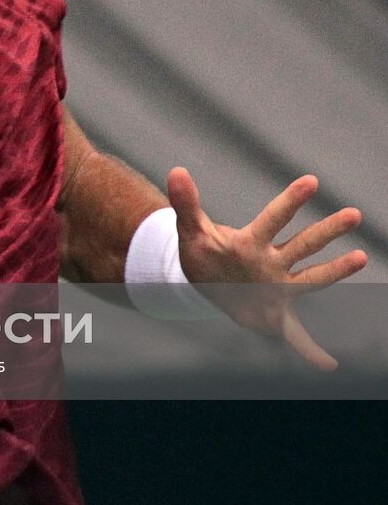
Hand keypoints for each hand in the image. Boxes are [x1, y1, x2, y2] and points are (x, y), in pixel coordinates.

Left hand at [170, 167, 366, 369]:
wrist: (207, 282)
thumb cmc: (204, 253)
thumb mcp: (191, 228)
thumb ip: (185, 202)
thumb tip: (176, 170)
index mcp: (252, 242)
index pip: (273, 218)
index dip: (290, 200)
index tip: (310, 181)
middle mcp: (273, 262)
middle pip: (303, 243)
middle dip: (327, 230)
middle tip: (353, 213)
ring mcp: (278, 287)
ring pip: (312, 278)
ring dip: (335, 270)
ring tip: (360, 257)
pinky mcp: (276, 313)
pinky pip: (296, 335)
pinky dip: (310, 351)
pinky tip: (327, 366)